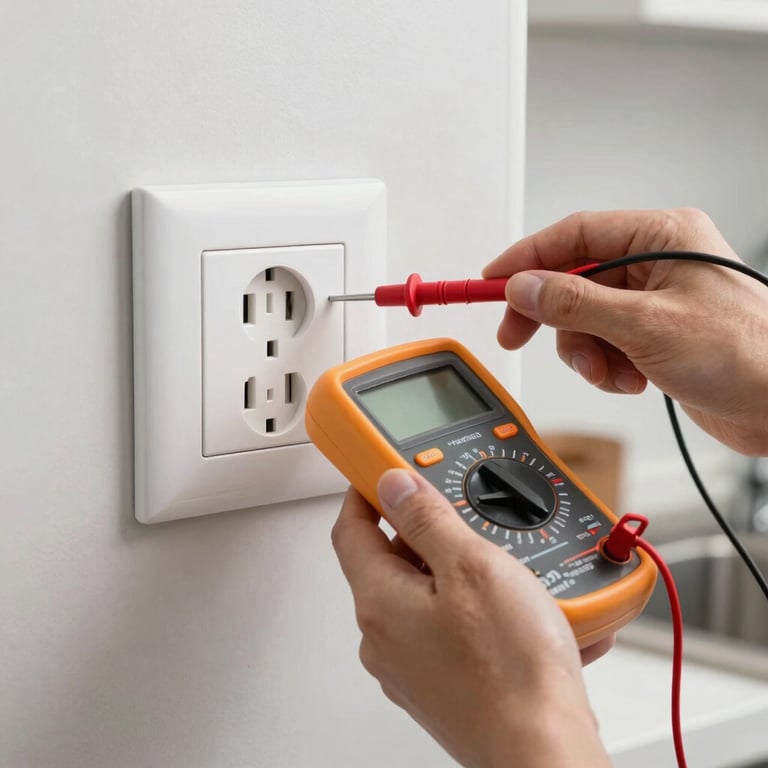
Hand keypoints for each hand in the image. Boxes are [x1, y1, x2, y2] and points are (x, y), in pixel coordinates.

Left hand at [332, 469, 610, 767]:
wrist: (544, 751)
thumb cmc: (510, 671)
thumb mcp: (471, 566)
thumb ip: (426, 518)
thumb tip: (393, 485)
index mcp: (380, 604)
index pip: (350, 530)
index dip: (364, 492)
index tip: (383, 472)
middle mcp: (386, 639)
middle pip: (392, 562)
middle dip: (429, 532)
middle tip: (466, 517)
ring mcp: (414, 666)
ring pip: (428, 595)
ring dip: (462, 572)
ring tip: (510, 568)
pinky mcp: (444, 684)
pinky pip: (453, 628)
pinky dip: (483, 610)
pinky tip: (525, 611)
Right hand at [483, 208, 767, 455]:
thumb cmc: (747, 354)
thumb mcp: (646, 325)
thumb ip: (576, 303)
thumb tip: (524, 286)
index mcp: (661, 237)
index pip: (574, 235)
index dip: (526, 258)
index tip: (491, 281)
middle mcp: (657, 263)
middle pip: (573, 279)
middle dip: (552, 316)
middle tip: (516, 336)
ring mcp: (655, 301)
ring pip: (585, 318)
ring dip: (587, 352)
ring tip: (611, 372)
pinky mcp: (655, 335)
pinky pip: (605, 343)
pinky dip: (608, 366)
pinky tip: (634, 379)